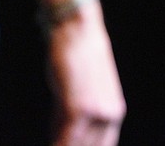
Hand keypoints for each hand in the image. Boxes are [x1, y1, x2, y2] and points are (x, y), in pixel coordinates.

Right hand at [47, 5, 125, 145]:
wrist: (78, 31)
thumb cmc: (78, 59)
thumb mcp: (83, 93)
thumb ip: (77, 120)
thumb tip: (62, 140)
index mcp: (114, 112)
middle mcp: (110, 115)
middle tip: (56, 142)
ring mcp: (96, 113)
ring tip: (53, 142)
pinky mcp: (78, 109)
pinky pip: (64, 140)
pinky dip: (55, 145)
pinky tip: (50, 144)